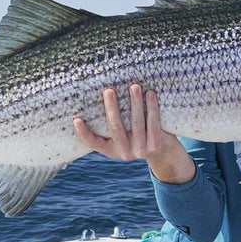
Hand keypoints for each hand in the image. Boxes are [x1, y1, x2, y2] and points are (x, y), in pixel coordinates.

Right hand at [72, 84, 195, 183]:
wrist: (164, 154)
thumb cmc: (138, 137)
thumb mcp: (123, 136)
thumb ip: (113, 124)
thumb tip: (100, 94)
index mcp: (111, 150)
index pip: (94, 142)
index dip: (84, 133)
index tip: (76, 119)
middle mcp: (124, 152)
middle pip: (115, 128)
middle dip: (111, 108)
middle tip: (108, 90)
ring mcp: (140, 150)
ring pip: (136, 123)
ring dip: (135, 103)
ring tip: (134, 86)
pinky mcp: (155, 145)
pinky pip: (153, 123)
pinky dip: (152, 107)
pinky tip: (150, 94)